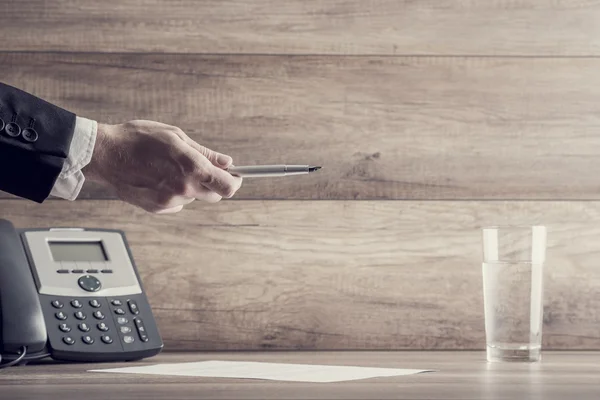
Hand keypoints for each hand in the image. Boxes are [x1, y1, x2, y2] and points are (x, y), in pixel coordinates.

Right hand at [82, 120, 242, 212]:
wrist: (104, 154)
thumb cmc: (138, 139)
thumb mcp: (176, 136)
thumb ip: (204, 153)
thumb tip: (227, 162)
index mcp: (192, 168)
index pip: (228, 186)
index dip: (235, 182)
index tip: (235, 176)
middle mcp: (183, 188)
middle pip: (214, 195)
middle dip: (213, 183)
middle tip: (202, 168)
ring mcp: (170, 201)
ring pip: (194, 198)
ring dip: (191, 187)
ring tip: (170, 168)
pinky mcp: (157, 208)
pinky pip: (177, 204)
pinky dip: (174, 193)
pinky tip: (158, 178)